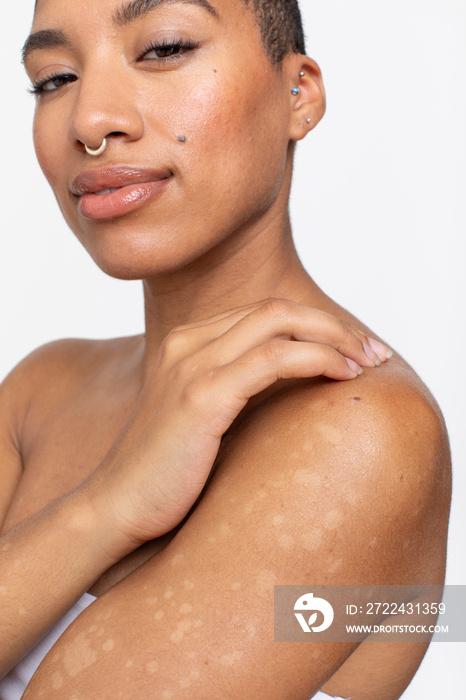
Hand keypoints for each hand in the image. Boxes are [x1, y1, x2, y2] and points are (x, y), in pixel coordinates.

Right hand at [82, 299, 391, 554]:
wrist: (115, 506)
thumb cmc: (165, 470)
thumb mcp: (202, 417)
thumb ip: (236, 389)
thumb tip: (294, 388)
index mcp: (187, 342)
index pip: (265, 312)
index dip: (316, 323)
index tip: (354, 348)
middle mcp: (187, 343)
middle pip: (277, 308)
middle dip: (333, 324)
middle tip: (373, 352)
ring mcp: (191, 365)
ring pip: (280, 323)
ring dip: (334, 337)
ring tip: (367, 363)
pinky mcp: (201, 397)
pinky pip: (273, 359)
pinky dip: (316, 359)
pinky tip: (342, 375)